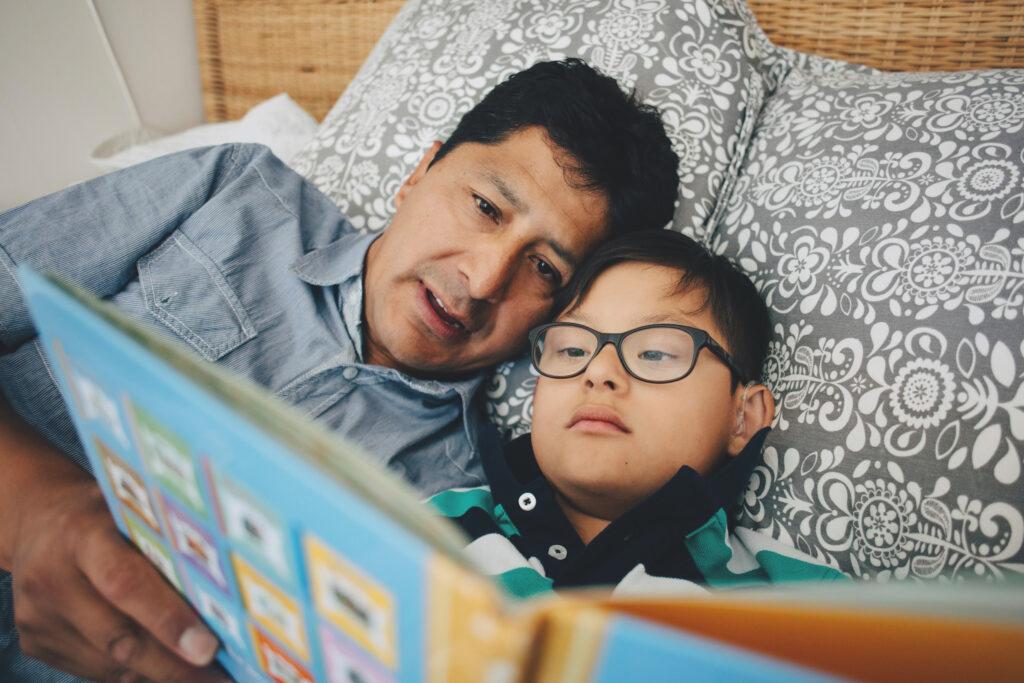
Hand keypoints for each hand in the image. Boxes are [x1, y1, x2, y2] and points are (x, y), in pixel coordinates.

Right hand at [0, 399, 228, 682]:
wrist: (38, 522)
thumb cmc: (105, 513)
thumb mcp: (131, 507)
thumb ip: (167, 538)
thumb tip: (231, 578)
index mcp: (83, 535)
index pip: (125, 583)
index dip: (168, 619)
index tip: (208, 649)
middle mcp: (53, 579)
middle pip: (119, 637)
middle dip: (175, 666)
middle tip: (221, 679)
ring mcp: (39, 616)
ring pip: (110, 663)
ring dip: (161, 673)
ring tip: (206, 675)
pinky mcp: (36, 642)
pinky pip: (95, 669)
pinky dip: (136, 672)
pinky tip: (169, 667)